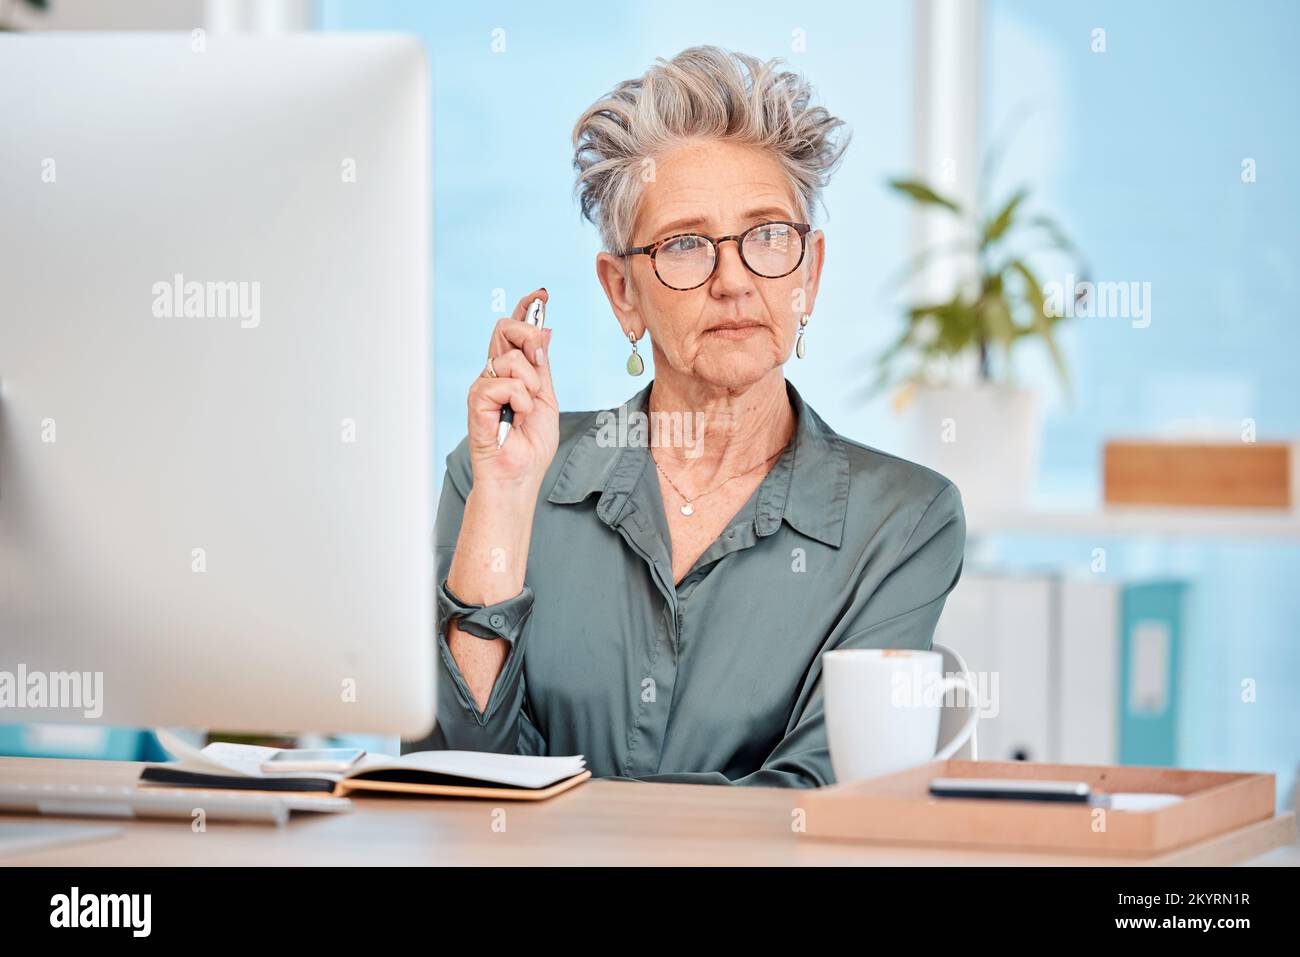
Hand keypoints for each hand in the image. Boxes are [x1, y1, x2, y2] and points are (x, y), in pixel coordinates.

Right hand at [466, 288, 558, 489]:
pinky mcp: (477, 400)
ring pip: (509, 357)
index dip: (526, 309)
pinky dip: (520, 400)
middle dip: (529, 335)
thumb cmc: (530, 444)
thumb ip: (542, 365)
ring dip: (530, 383)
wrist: (520, 474)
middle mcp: (495, 373)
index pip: (514, 331)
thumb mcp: (546, 397)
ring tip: (527, 409)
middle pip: (505, 329)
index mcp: (513, 372)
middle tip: (540, 362)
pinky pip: (503, 383)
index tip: (541, 294)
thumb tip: (545, 329)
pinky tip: (517, 417)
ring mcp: (484, 385)